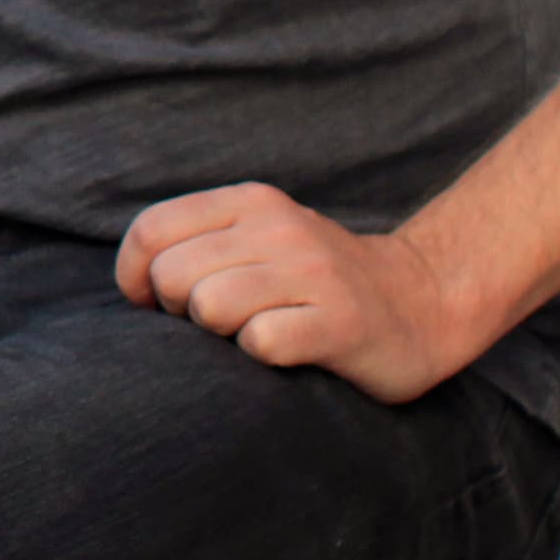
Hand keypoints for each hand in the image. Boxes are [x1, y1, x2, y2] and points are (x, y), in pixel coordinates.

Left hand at [115, 183, 477, 403]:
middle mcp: (279, 228)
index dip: (135, 276)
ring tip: (255, 333)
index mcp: (250, 202)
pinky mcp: (339, 322)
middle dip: (180, 311)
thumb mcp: (260, 239)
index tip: (154, 305)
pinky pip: (261, 342)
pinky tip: (290, 350)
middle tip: (219, 323)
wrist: (424, 303)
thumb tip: (135, 284)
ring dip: (221, 334)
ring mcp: (312, 273)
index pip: (152, 230)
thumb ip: (200, 243)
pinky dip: (262, 356)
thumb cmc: (318, 281)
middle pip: (173, 275)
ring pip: (210, 306)